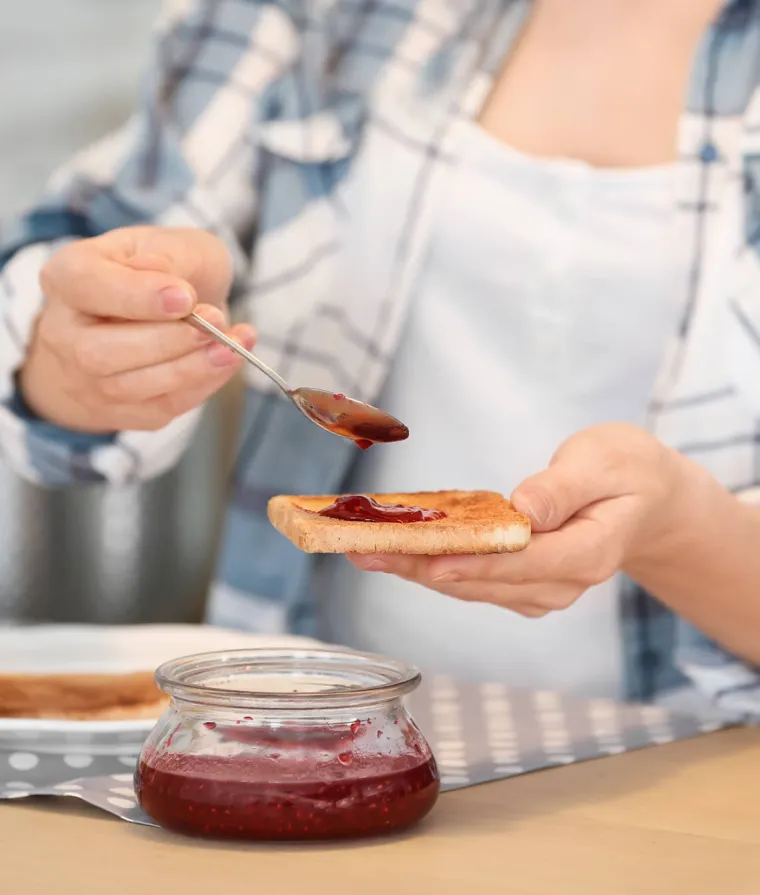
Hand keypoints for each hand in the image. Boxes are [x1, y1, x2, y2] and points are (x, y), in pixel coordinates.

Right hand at [20, 226, 255, 431]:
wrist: (167, 314)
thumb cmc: (169, 272)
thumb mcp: (175, 243)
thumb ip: (170, 256)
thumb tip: (169, 287)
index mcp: (67, 276)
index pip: (85, 287)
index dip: (136, 297)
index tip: (185, 297)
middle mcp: (63, 332)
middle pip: (99, 352)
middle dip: (166, 341)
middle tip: (215, 323)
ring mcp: (84, 378)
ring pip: (127, 387)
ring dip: (189, 369)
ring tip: (232, 346)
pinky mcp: (117, 410)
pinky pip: (158, 408)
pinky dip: (199, 386)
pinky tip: (226, 362)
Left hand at [349, 424, 695, 616]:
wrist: (645, 499)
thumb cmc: (627, 472)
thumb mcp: (605, 462)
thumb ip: (564, 488)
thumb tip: (523, 511)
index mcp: (589, 553)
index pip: (526, 564)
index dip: (476, 564)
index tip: (430, 561)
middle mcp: (563, 583)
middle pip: (486, 581)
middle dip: (423, 567)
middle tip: (366, 549)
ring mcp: (541, 589)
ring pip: (472, 586)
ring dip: (418, 569)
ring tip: (365, 550)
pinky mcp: (523, 584)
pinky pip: (474, 579)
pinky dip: (434, 566)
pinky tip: (397, 552)